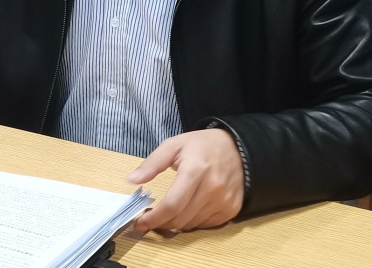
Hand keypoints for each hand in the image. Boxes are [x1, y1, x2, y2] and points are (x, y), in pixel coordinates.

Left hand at [127, 128, 243, 232]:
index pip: (172, 204)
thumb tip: (132, 180)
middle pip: (180, 218)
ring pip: (192, 224)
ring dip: (175, 223)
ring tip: (166, 214)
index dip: (154, 218)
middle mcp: (212, 188)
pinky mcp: (231, 209)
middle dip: (160, 222)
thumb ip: (152, 163)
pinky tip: (185, 211)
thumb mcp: (174, 145)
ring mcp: (223, 201)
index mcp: (195, 170)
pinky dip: (191, 222)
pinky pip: (205, 225)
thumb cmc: (202, 145)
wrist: (239, 148)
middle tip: (149, 219)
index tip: (140, 222)